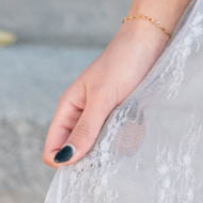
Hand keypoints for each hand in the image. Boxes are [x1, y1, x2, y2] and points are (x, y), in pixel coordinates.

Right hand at [41, 18, 169, 166]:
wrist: (149, 40)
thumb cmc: (123, 63)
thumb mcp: (103, 98)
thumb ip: (85, 129)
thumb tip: (64, 160)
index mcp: (68, 109)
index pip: (52, 149)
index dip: (65, 162)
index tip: (90, 162)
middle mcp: (82, 115)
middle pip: (78, 152)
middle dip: (95, 155)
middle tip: (114, 143)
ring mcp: (102, 116)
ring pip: (101, 147)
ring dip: (116, 144)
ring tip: (132, 126)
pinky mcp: (120, 114)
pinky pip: (120, 137)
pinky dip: (129, 135)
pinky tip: (140, 123)